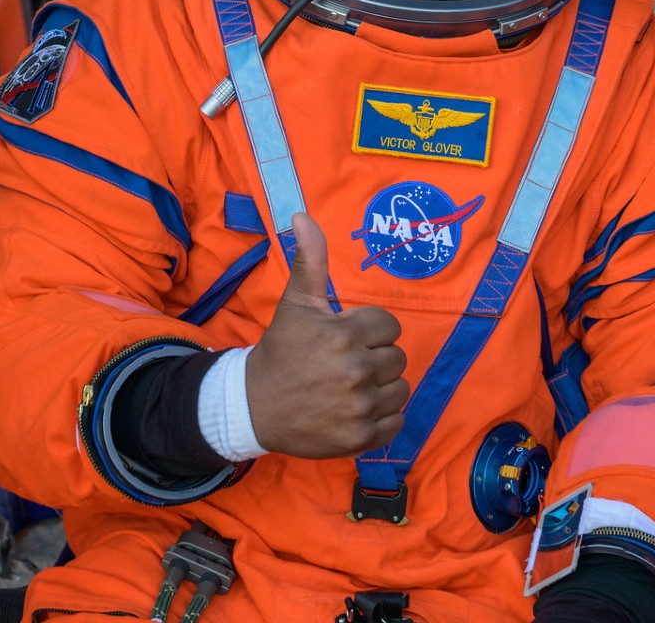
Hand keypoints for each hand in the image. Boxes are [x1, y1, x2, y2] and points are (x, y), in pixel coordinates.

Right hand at [245, 213, 408, 457]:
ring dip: (382, 387)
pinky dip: (383, 417)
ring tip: (351, 387)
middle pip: (397, 357)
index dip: (369, 330)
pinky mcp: (361, 438)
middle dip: (375, 357)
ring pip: (401, 388)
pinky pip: (397, 421)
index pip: (389, 326)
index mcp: (343, 335)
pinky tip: (356, 409)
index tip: (344, 338)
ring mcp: (359, 408)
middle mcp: (355, 372)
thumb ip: (309, 259)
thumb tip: (303, 215)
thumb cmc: (282, 350)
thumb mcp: (296, 303)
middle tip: (344, 364)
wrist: (254, 406)